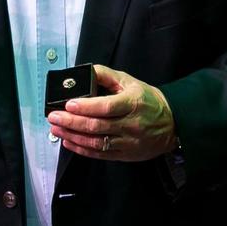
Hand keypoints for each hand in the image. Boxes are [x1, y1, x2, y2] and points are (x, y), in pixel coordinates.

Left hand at [48, 65, 177, 161]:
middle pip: (97, 126)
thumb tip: (87, 71)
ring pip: (96, 142)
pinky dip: (82, 149)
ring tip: (56, 129)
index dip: (85, 107)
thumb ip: (107, 75)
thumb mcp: (130, 82)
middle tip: (54, 117)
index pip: (106, 106)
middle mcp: (130, 124)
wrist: (172, 124)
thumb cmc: (149, 101)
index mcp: (132, 103)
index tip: (68, 104)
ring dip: (73, 136)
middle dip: (72, 122)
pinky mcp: (125, 154)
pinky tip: (69, 142)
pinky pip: (100, 154)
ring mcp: (127, 142)